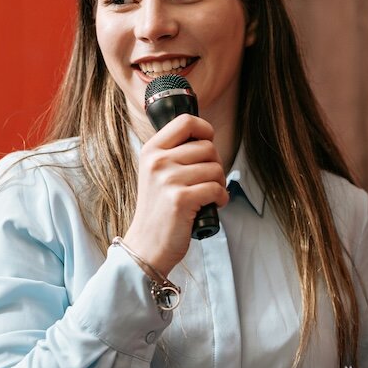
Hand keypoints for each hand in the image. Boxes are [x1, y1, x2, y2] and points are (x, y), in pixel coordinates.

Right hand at [123, 114, 228, 274]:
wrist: (146, 245)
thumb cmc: (159, 210)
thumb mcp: (156, 173)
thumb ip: (174, 153)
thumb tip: (206, 138)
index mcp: (151, 150)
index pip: (186, 121)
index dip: (205, 130)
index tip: (207, 144)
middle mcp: (157, 161)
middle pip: (207, 147)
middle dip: (216, 165)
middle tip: (208, 181)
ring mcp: (168, 180)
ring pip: (215, 168)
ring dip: (219, 183)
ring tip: (208, 195)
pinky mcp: (180, 199)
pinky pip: (216, 188)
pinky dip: (221, 198)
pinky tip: (212, 205)